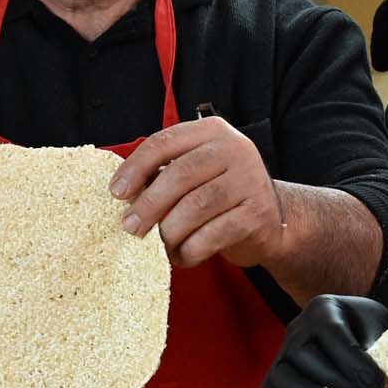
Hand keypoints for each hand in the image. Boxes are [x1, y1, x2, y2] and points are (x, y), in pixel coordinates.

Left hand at [111, 117, 282, 267]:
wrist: (271, 222)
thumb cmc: (220, 196)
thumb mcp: (194, 174)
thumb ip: (163, 174)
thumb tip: (122, 193)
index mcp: (212, 132)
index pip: (165, 141)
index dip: (136, 167)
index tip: (116, 192)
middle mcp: (235, 149)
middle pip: (180, 174)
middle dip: (149, 203)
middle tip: (129, 226)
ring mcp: (250, 181)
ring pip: (196, 206)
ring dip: (169, 230)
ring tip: (156, 244)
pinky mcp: (257, 215)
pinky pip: (213, 235)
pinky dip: (190, 249)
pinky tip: (180, 255)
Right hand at [260, 296, 387, 387]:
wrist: (362, 337)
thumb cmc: (375, 334)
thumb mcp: (385, 329)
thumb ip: (386, 348)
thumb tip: (387, 377)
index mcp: (324, 309)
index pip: (331, 333)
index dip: (354, 362)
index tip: (377, 385)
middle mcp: (298, 328)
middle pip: (305, 355)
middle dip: (341, 384)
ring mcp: (284, 354)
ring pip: (283, 375)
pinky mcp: (278, 379)